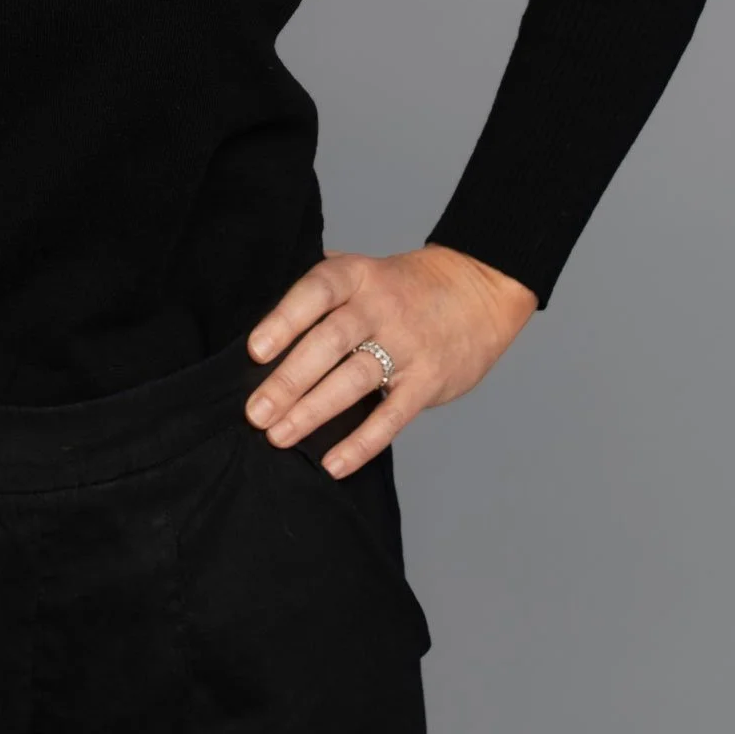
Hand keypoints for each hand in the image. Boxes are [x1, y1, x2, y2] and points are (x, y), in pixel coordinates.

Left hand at [243, 243, 537, 474]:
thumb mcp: (364, 269)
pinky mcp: (429, 381)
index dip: (285, 320)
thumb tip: (259, 306)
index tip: (254, 351)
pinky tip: (332, 464)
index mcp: (358, 275)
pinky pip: (392, 416)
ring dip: (314, 411)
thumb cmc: (404, 286)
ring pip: (356, 380)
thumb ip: (321, 285)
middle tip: (255, 412)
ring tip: (278, 436)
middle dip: (289, 380)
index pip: (317, 292)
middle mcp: (381, 307)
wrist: (479, 291)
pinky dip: (362, 443)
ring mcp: (408, 345)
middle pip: (330, 342)